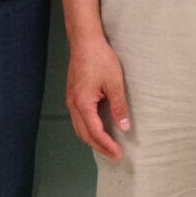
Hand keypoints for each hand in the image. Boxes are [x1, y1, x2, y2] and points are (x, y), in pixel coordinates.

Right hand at [65, 34, 132, 159]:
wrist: (85, 41)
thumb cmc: (99, 58)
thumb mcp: (114, 82)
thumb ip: (119, 106)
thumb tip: (124, 127)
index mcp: (83, 103)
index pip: (95, 132)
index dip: (107, 145)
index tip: (119, 154)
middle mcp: (73, 104)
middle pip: (84, 134)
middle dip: (99, 147)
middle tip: (114, 155)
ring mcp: (71, 100)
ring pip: (79, 128)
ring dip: (92, 139)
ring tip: (107, 146)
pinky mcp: (73, 95)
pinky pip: (78, 119)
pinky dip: (87, 129)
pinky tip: (97, 128)